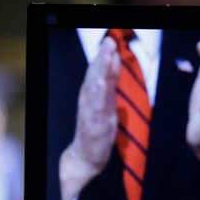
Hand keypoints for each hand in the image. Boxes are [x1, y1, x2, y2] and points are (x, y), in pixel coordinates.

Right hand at [60, 36, 120, 199]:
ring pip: (94, 90)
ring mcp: (91, 114)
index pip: (98, 72)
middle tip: (108, 43)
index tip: (110, 41)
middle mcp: (89, 101)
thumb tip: (114, 58)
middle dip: (101, 59)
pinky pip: (95, 110)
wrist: (85, 158)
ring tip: (105, 58)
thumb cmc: (96, 128)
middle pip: (94, 76)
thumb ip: (110, 81)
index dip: (104, 56)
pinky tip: (100, 85)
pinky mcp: (94, 127)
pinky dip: (97, 96)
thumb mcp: (106, 101)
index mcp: (92, 94)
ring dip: (99, 72)